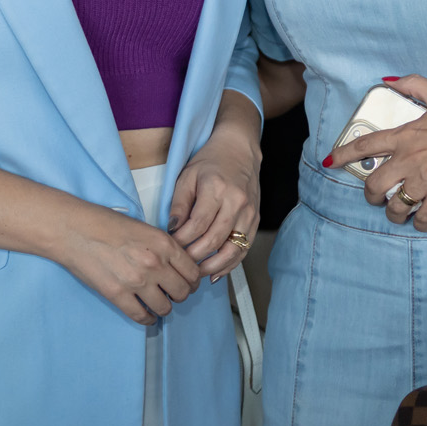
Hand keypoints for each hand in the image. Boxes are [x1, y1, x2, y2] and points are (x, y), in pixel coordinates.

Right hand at [54, 202, 199, 324]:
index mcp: (163, 244)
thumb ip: (162, 246)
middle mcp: (155, 264)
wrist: (73, 229)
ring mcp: (137, 282)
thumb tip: (175, 265)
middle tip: (171, 293)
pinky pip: (142, 317)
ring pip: (165, 308)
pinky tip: (146, 315)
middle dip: (179, 295)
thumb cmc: (104, 223)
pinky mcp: (118, 295)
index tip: (186, 283)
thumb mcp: (143, 227)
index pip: (192, 272)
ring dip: (163, 307)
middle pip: (182, 292)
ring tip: (156, 302)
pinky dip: (147, 319)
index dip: (192, 280)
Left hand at [168, 133, 261, 281]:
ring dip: (214, 266)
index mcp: (216, 189)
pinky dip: (230, 264)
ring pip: (233, 249)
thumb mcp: (186, 176)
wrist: (240, 151)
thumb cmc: (210, 161)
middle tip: (180, 265)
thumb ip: (179, 204)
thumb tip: (171, 230)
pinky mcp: (256, 221)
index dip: (182, 240)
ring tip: (196, 275)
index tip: (170, 247)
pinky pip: (244, 249)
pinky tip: (216, 273)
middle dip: (195, 257)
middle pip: (215, 239)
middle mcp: (236, 202)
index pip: (197, 224)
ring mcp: (249, 213)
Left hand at [333, 75, 426, 231]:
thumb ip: (413, 86)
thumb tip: (392, 80)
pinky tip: (421, 223)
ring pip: (396, 206)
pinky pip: (424, 217)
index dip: (343, 154)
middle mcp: (410, 160)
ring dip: (393, 213)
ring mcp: (426, 180)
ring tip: (395, 213)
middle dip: (370, 194)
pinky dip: (420, 223)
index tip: (331, 161)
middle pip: (374, 184)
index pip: (364, 146)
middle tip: (373, 196)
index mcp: (406, 136)